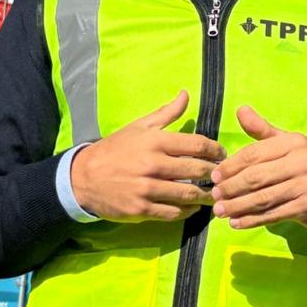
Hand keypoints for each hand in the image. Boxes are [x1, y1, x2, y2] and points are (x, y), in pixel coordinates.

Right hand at [70, 90, 225, 221]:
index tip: (222, 154)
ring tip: (215, 194)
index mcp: (156, 141)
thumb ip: (167, 113)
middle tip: (223, 176)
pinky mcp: (141, 209)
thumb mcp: (139, 126)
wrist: (83, 177)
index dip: (216, 150)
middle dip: (215, 174)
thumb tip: (187, 94)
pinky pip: (173, 212)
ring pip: (188, 193)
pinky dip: (187, 211)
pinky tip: (193, 207)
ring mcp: (147, 189)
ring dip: (206, 195)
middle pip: (197, 170)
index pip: (197, 144)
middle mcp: (154, 165)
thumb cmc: (116, 148)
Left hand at [210, 106, 306, 228]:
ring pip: (263, 197)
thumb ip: (262, 130)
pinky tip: (237, 223)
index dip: (232, 165)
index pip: (255, 153)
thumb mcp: (289, 143)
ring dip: (238, 206)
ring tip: (220, 211)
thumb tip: (240, 110)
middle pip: (256, 177)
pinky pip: (273, 214)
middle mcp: (300, 162)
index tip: (215, 175)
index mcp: (293, 143)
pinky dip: (252, 220)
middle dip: (231, 187)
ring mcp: (305, 186)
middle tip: (215, 195)